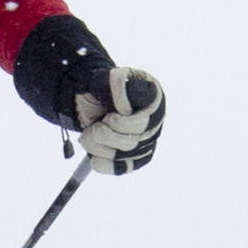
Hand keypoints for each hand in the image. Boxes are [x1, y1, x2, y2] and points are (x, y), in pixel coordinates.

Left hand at [17, 15, 165, 175]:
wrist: (93, 101)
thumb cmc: (100, 88)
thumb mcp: (102, 79)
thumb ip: (113, 85)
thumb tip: (124, 105)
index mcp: (153, 95)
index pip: (141, 119)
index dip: (119, 123)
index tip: (108, 114)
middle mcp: (156, 119)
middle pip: (133, 141)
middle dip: (104, 134)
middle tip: (95, 124)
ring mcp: (150, 139)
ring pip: (125, 156)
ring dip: (99, 146)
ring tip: (91, 133)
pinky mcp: (139, 157)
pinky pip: (124, 168)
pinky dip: (104, 163)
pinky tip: (95, 154)